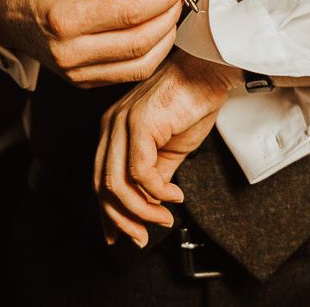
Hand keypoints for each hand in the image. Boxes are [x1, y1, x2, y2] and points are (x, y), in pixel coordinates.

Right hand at [0, 0, 188, 87]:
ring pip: (139, 65)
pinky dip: (149, 54)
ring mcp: (75, 73)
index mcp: (66, 18)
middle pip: (139, 42)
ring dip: (164, 39)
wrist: (6, 11)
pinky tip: (154, 33)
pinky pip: (128, 74)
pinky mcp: (82, 82)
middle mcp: (70, 52)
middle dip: (168, 17)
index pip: (131, 13)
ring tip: (169, 13)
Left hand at [93, 49, 242, 246]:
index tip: (121, 237)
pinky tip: (174, 195)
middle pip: (102, 186)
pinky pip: (139, 171)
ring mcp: (122, 122)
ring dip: (142, 209)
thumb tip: (148, 205)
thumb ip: (154, 175)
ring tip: (165, 216)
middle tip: (145, 235)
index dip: (108, 214)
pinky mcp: (140, 123)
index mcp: (113, 130)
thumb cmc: (191, 103)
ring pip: (116, 184)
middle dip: (123, 219)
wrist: (208, 72)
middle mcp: (111, 125)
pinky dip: (157, 192)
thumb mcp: (169, 150)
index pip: (100, 178)